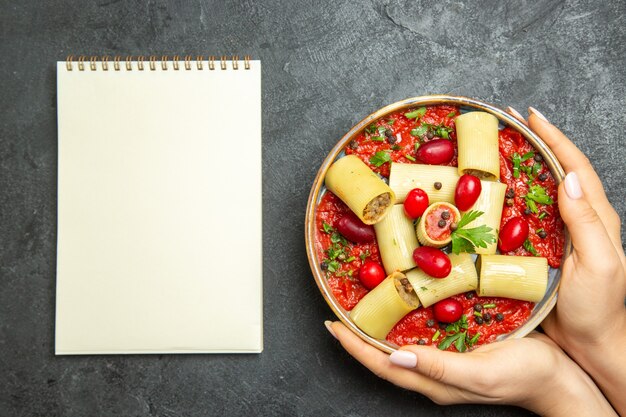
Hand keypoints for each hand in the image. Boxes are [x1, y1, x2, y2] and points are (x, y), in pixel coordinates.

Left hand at [326, 321, 615, 415]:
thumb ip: (438, 367)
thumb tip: (393, 357)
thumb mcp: (480, 373)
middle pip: (383, 356)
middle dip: (358, 336)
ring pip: (399, 345)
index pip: (380, 364)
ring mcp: (444, 361)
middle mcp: (431, 372)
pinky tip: (403, 304)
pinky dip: (404, 320)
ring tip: (360, 305)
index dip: (354, 345)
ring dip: (377, 327)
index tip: (332, 324)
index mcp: (432, 381)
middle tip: (339, 310)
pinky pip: (420, 335)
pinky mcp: (457, 348)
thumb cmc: (523, 375)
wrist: (558, 377)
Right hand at [508, 106, 625, 412]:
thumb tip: (570, 177)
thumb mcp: (600, 264)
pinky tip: (486, 196)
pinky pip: (520, 218)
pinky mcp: (537, 251)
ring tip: (493, 150)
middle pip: (554, 170)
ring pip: (535, 191)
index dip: (553, 138)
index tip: (530, 116)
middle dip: (533, 143)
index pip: (574, 166)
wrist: (592, 344)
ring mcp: (555, 235)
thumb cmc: (601, 308)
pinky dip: (505, 200)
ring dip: (516, 168)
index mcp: (595, 216)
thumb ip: (587, 222)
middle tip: (506, 124)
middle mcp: (574, 219)